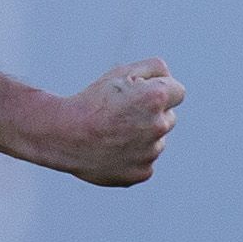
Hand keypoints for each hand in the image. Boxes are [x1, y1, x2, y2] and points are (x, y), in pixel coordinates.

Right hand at [47, 58, 181, 185]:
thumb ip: (155, 68)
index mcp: (156, 98)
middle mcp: (159, 126)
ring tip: (113, 133)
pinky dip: (132, 157)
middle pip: (168, 118)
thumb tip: (170, 80)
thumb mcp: (122, 72)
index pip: (178, 92)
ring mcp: (151, 152)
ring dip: (142, 136)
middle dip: (151, 114)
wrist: (64, 135)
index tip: (139, 94)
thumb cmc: (92, 101)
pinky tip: (111, 150)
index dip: (158, 90)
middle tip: (121, 114)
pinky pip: (144, 161)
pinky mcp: (142, 173)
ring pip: (156, 141)